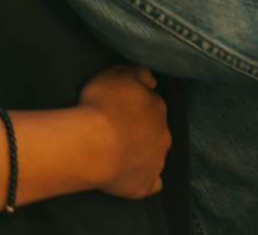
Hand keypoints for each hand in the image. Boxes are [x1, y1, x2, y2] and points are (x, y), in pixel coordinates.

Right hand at [77, 65, 169, 199]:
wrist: (93, 145)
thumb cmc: (102, 106)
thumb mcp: (117, 73)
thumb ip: (138, 72)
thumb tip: (152, 79)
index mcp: (157, 108)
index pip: (152, 103)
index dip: (137, 104)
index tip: (121, 105)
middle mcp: (163, 135)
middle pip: (156, 130)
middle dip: (143, 128)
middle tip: (118, 127)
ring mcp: (156, 161)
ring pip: (155, 155)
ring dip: (143, 152)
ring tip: (117, 150)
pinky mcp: (145, 185)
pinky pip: (151, 183)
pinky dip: (144, 179)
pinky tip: (131, 175)